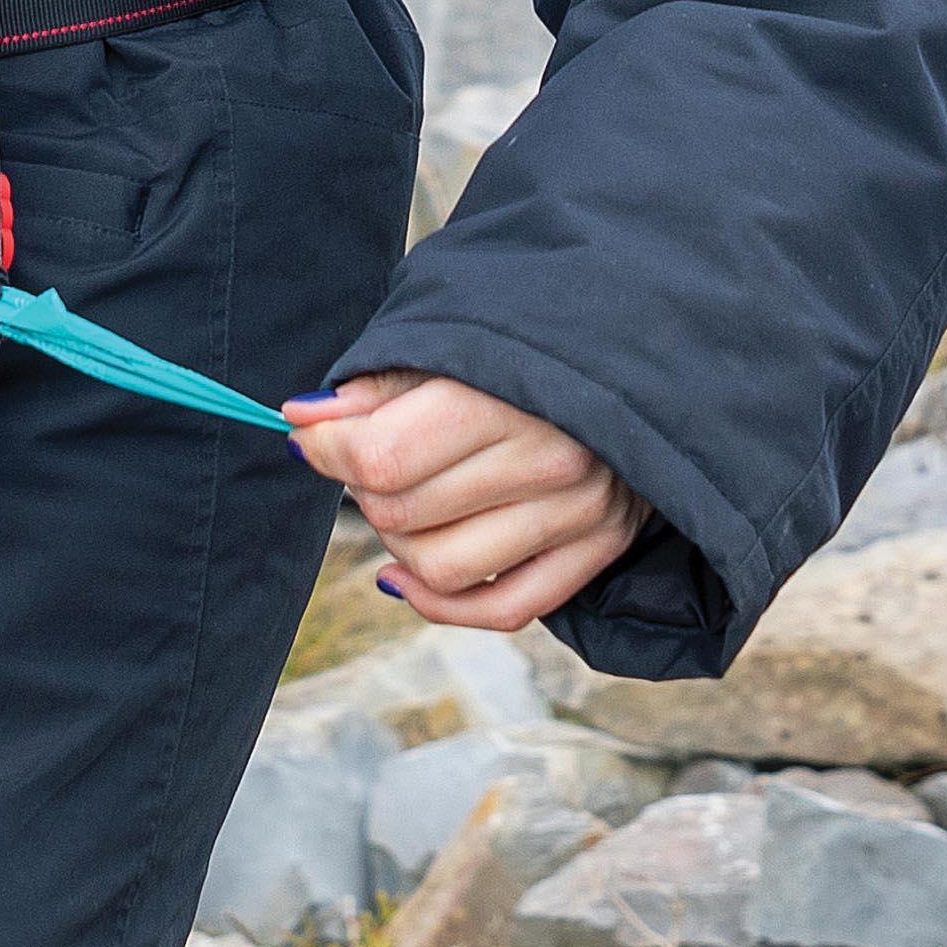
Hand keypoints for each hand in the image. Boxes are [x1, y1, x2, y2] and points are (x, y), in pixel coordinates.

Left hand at [287, 368, 635, 636]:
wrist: (642, 349)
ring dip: (397, 543)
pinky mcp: (598, 548)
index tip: (311, 432)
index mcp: (508, 394)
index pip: (382, 457)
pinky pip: (503, 610)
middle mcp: (551, 459)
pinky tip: (408, 573)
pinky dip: (440, 602)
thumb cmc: (533, 338)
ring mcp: (579, 512)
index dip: (326, 449)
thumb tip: (305, 418)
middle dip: (360, 487)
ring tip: (400, 499)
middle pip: (404, 514)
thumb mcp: (454, 336)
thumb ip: (380, 383)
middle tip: (364, 456)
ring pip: (442, 569)